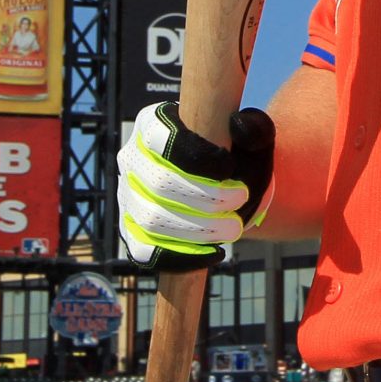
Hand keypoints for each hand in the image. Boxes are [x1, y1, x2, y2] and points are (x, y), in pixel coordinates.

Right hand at [116, 102, 274, 269]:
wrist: (224, 188)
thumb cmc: (233, 157)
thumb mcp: (247, 137)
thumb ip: (252, 128)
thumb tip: (239, 127)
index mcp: (151, 125)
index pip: (160, 139)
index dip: (195, 155)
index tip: (229, 167)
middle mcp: (132, 159)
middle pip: (160, 183)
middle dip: (207, 197)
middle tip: (240, 199)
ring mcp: (128, 196)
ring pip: (152, 219)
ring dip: (198, 229)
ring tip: (233, 228)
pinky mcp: (131, 229)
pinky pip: (144, 250)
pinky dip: (179, 256)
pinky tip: (212, 252)